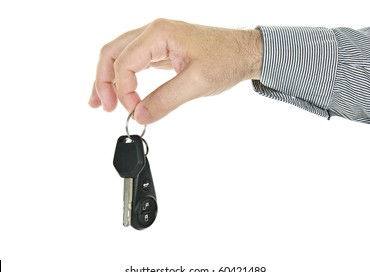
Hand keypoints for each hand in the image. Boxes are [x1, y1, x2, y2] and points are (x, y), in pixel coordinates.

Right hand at [89, 18, 262, 123]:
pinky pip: (134, 62)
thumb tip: (140, 116)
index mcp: (159, 33)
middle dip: (104, 81)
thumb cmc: (226, 59)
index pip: (125, 62)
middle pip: (112, 53)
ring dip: (107, 78)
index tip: (134, 111)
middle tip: (103, 107)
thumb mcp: (197, 83)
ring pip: (120, 56)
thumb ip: (166, 100)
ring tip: (99, 102)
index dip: (124, 90)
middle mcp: (153, 33)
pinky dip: (124, 78)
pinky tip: (119, 92)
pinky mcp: (162, 52)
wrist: (245, 52)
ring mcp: (157, 41)